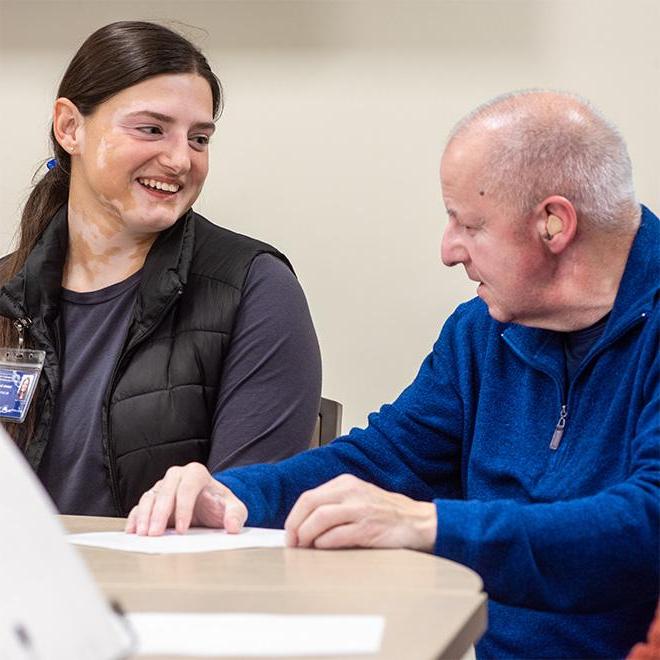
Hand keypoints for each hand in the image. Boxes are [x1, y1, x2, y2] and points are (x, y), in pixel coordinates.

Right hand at [124, 462, 247, 536]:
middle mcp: (177, 476)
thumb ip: (236, 515)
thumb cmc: (219, 505)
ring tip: (144, 535)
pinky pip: (139, 506)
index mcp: (197, 474)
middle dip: (159, 513)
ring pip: (150, 497)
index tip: (183, 530)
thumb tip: (233, 526)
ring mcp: (162, 487)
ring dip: (144, 516)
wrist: (209, 506)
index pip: (188, 487)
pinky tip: (133, 531)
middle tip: (156, 534)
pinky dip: (135, 518)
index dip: (184, 508)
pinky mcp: (152, 499)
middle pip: (165, 491)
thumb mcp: (233, 509)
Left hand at [284, 474, 436, 551]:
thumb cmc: (386, 514)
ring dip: (306, 535)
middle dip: (295, 525)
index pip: (309, 497)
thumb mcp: (357, 499)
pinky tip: (323, 549)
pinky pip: (338, 535)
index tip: (290, 533)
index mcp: (346, 483)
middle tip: (292, 543)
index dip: (294, 517)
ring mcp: (360, 508)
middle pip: (310, 504)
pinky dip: (325, 543)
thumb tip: (304, 525)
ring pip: (320, 518)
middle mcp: (352, 491)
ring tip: (305, 548)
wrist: (419, 522)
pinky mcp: (369, 527)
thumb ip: (333, 505)